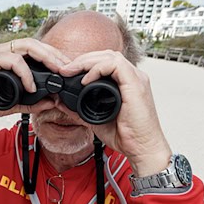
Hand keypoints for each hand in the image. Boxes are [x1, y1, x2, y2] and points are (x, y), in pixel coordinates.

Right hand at [0, 38, 69, 119]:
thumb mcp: (14, 104)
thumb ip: (32, 103)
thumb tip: (52, 102)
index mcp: (10, 57)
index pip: (36, 50)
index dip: (53, 56)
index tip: (67, 69)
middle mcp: (3, 51)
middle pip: (34, 43)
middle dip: (53, 54)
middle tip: (66, 68)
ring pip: (25, 46)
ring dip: (44, 58)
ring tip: (55, 72)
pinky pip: (13, 61)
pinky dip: (25, 73)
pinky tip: (31, 87)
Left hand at [60, 50, 171, 176]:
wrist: (142, 148)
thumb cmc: (126, 136)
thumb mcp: (95, 119)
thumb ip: (78, 109)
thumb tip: (61, 102)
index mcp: (125, 83)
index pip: (104, 61)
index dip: (84, 63)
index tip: (67, 73)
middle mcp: (132, 77)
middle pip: (106, 54)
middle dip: (82, 59)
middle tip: (65, 69)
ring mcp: (136, 79)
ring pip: (110, 56)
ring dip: (87, 61)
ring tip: (71, 71)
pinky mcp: (136, 85)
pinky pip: (115, 65)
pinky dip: (97, 69)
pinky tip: (85, 81)